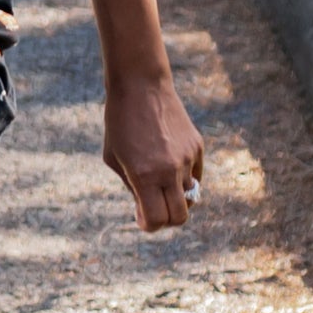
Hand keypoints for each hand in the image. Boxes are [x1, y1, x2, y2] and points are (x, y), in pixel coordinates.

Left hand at [103, 71, 204, 230]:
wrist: (141, 87)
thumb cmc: (120, 123)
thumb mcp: (114, 158)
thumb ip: (133, 187)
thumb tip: (148, 209)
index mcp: (145, 175)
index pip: (158, 219)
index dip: (150, 225)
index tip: (142, 219)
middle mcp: (170, 170)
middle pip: (180, 216)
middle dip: (167, 220)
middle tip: (154, 210)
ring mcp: (188, 159)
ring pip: (190, 195)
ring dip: (175, 196)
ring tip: (159, 182)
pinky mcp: (198, 147)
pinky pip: (195, 174)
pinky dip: (183, 177)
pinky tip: (167, 161)